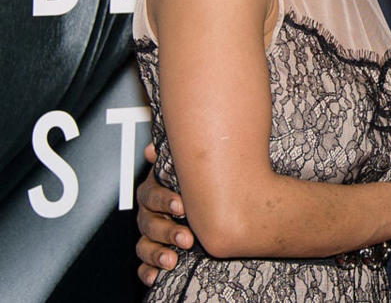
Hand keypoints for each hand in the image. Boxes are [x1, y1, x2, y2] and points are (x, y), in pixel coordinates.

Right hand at [135, 144, 192, 285]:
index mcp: (156, 192)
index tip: (182, 205)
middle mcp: (150, 213)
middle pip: (149, 223)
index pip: (151, 195)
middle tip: (187, 237)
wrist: (212, 207)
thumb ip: (175, 159)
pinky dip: (148, 271)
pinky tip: (156, 275)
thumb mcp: (189, 169)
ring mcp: (151, 235)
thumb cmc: (196, 185)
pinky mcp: (154, 255)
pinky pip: (144, 265)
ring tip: (173, 259)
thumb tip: (152, 148)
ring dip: (157, 253)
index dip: (164, 200)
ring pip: (145, 245)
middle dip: (167, 231)